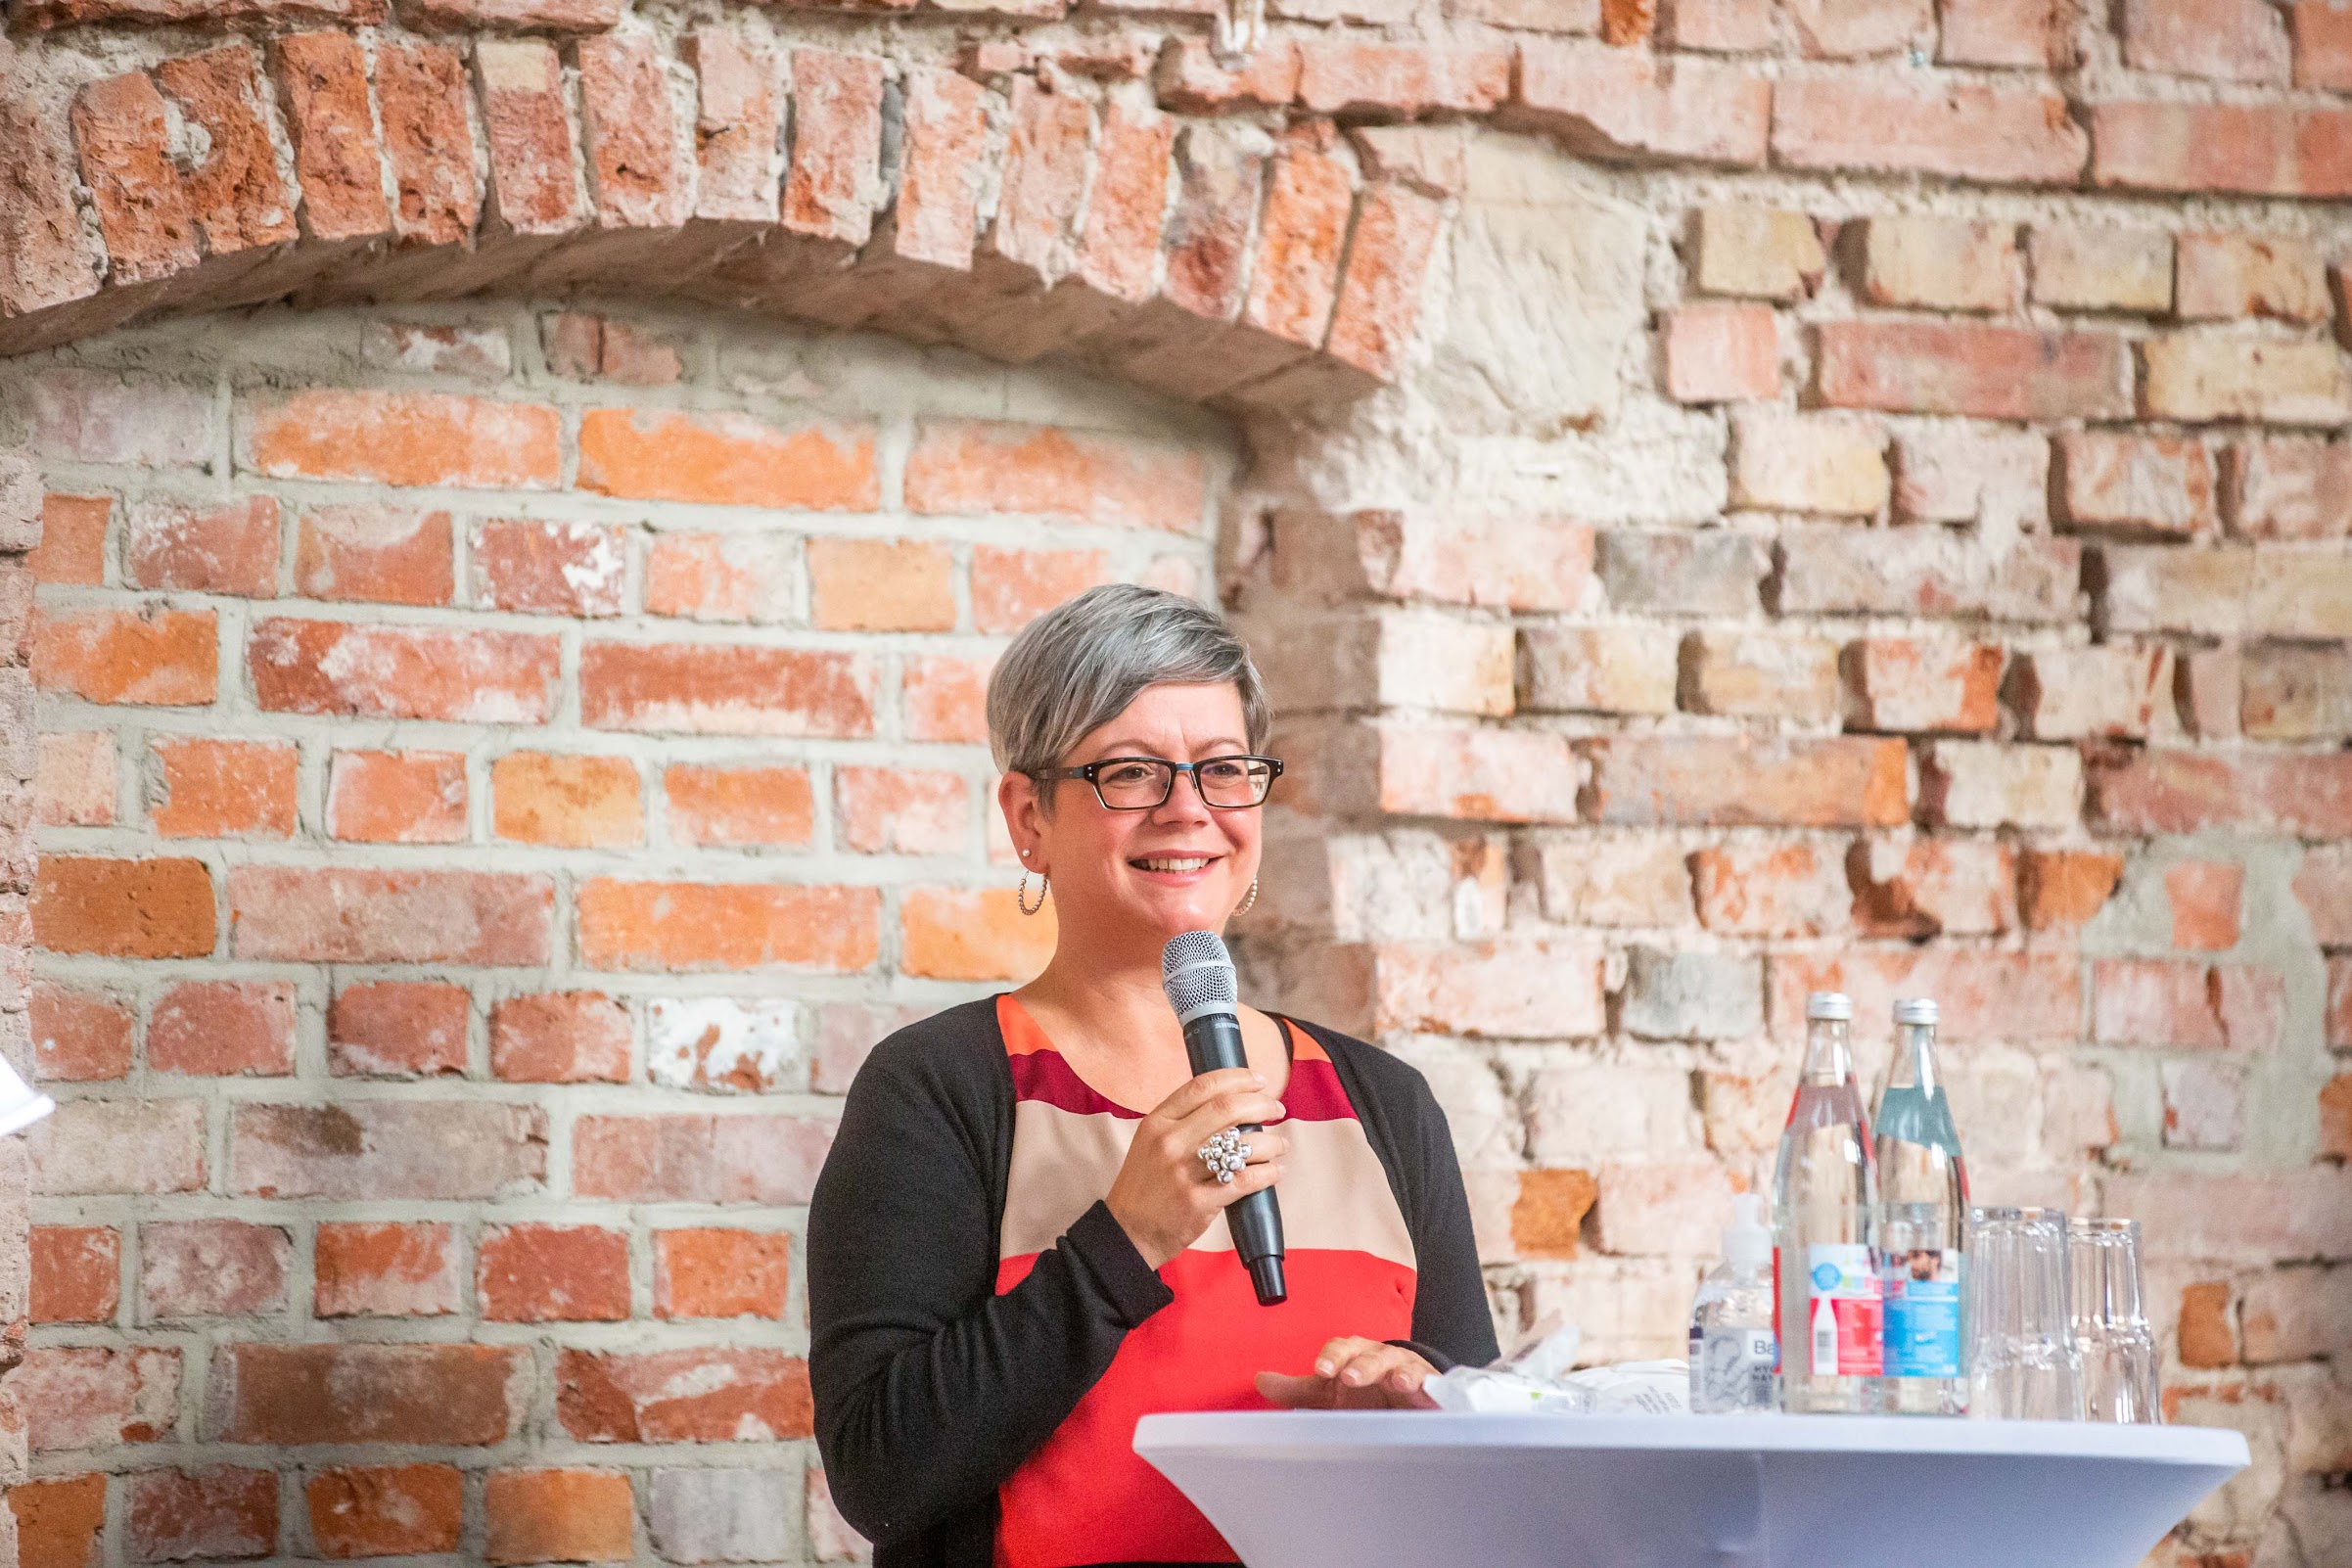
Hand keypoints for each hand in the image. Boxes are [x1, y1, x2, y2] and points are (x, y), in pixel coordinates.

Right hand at [1105, 1068, 1287, 1269]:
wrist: (1127, 1232)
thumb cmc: (1144, 1185)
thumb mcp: (1150, 1142)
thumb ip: (1182, 1121)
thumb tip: (1228, 1103)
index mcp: (1157, 1122)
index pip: (1202, 1087)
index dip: (1237, 1078)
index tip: (1259, 1080)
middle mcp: (1170, 1142)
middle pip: (1227, 1109)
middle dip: (1262, 1104)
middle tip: (1276, 1109)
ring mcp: (1184, 1172)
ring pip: (1242, 1145)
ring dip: (1271, 1141)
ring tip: (1280, 1144)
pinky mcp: (1199, 1202)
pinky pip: (1245, 1180)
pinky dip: (1268, 1173)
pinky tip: (1274, 1170)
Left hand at [1254, 1337, 1438, 1409]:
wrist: (1405, 1403)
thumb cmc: (1365, 1394)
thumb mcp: (1329, 1394)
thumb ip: (1297, 1390)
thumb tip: (1260, 1380)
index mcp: (1355, 1356)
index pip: (1342, 1348)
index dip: (1332, 1357)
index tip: (1320, 1370)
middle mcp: (1382, 1359)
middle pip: (1372, 1356)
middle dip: (1363, 1365)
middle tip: (1350, 1376)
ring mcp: (1409, 1373)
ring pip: (1405, 1368)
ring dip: (1401, 1373)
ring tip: (1397, 1382)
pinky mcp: (1431, 1391)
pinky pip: (1433, 1387)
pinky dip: (1431, 1388)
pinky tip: (1425, 1392)